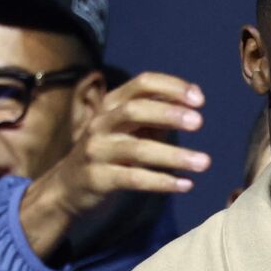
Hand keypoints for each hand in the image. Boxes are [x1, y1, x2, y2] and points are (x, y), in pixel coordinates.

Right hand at [19, 73, 208, 262]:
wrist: (67, 187)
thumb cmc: (107, 153)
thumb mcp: (126, 129)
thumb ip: (154, 116)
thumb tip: (191, 104)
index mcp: (111, 104)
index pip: (141, 83)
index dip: (171, 87)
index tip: (199, 98)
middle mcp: (101, 123)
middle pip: (134, 110)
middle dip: (168, 113)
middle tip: (199, 122)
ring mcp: (96, 151)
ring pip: (137, 149)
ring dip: (174, 155)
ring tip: (204, 162)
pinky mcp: (98, 179)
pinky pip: (134, 179)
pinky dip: (162, 182)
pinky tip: (186, 185)